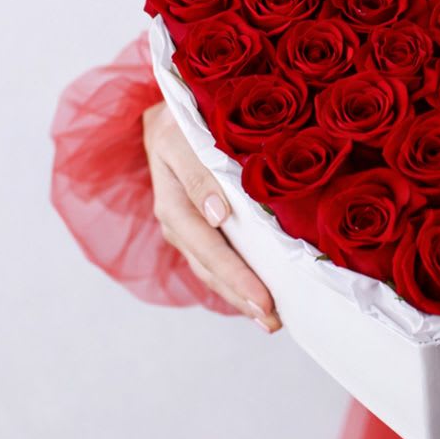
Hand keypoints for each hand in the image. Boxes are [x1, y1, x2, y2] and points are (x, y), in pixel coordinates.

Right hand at [143, 100, 280, 332]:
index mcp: (173, 202)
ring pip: (211, 271)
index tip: (265, 298)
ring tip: (271, 320)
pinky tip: (256, 299)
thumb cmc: (181, 123)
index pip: (209, 247)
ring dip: (239, 296)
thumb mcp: (185, 138)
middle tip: (274, 320)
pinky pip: (214, 261)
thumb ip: (199, 174)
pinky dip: (235, 282)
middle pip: (210, 268)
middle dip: (242, 295)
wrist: (165, 118)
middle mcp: (177, 222)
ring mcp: (185, 229)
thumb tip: (218, 215)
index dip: (237, 275)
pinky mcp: (195, 230)